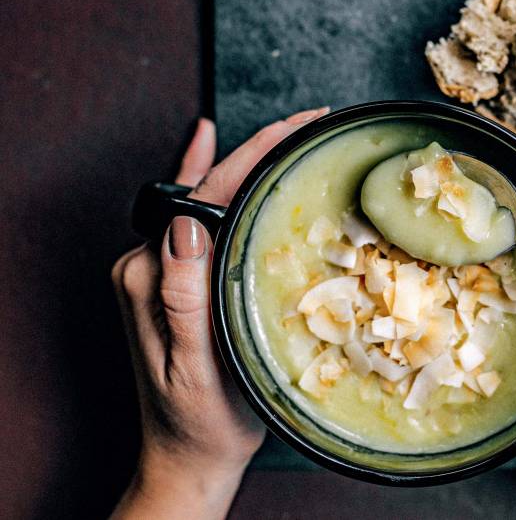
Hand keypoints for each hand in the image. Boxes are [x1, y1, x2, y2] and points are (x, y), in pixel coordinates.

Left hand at [111, 108, 327, 519]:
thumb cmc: (200, 421)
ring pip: (203, 199)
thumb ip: (181, 295)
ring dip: (242, 161)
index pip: (202, 195)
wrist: (189, 455)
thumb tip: (186, 221)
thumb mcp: (194, 366)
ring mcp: (159, 271)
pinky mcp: (174, 281)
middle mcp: (147, 264)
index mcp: (148, 276)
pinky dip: (213, 182)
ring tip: (285, 133)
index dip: (252, 154)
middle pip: (203, 188)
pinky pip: (197, 219)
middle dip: (255, 149)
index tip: (297, 126)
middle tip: (307, 122)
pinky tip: (213, 149)